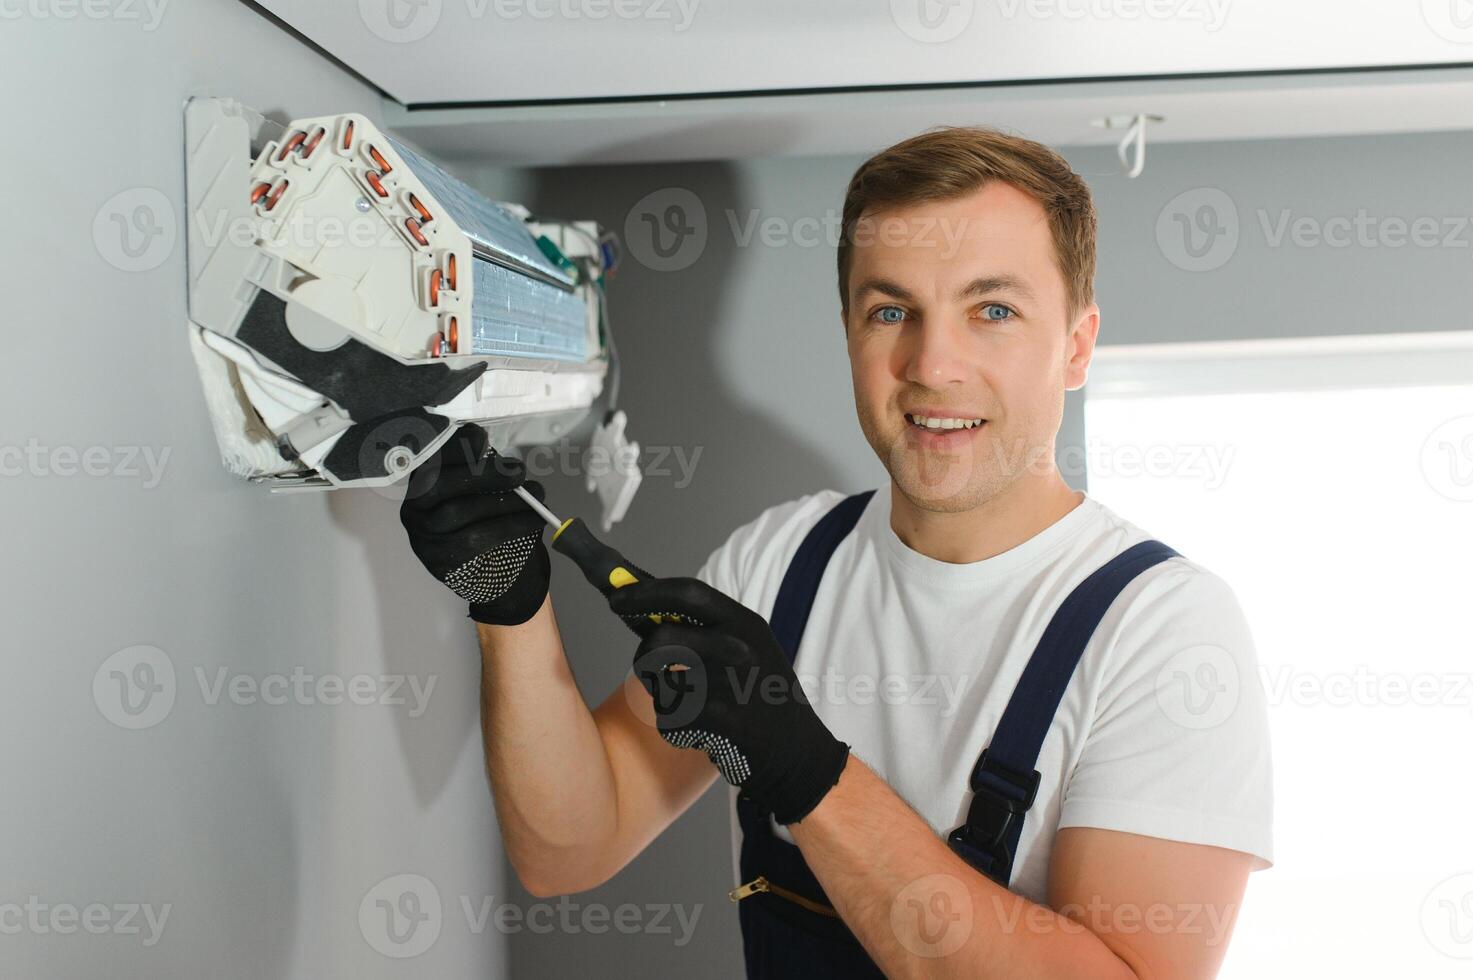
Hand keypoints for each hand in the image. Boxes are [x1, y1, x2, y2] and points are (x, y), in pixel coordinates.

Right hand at [399, 425, 550, 625]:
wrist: (494, 569)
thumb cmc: (487, 518)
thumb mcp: (486, 488)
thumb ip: (485, 471)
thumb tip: (500, 460)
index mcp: (424, 480)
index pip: (429, 456)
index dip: (451, 445)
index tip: (481, 439)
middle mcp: (415, 506)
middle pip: (437, 483)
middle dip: (480, 473)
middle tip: (518, 472)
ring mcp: (422, 536)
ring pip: (456, 513)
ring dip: (501, 503)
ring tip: (535, 499)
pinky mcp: (437, 561)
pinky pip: (471, 541)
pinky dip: (508, 528)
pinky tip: (531, 522)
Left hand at [608, 577, 849, 824]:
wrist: (797, 751)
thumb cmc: (759, 694)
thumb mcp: (744, 646)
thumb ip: (701, 626)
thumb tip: (640, 604)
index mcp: (744, 622)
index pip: (686, 592)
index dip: (644, 593)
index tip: (615, 597)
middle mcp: (739, 648)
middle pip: (660, 639)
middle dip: (643, 656)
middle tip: (650, 669)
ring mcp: (732, 684)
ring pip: (659, 683)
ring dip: (662, 697)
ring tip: (688, 705)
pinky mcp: (722, 722)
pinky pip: (668, 718)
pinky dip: (675, 728)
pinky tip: (700, 731)